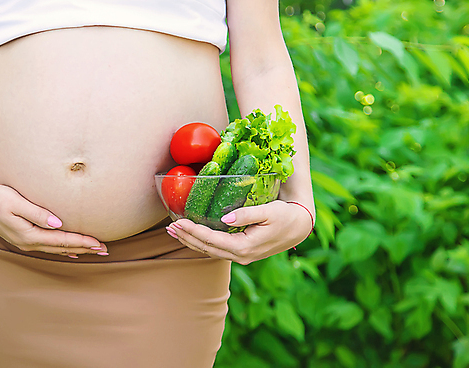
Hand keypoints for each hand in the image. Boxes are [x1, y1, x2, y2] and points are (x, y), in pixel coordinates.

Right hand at [0, 184, 107, 257]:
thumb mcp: (15, 201)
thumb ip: (37, 212)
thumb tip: (58, 222)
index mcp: (29, 234)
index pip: (62, 240)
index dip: (82, 241)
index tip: (99, 243)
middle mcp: (28, 242)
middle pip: (62, 248)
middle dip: (84, 248)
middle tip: (105, 250)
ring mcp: (25, 242)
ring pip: (57, 249)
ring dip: (76, 249)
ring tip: (94, 251)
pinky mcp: (24, 237)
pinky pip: (48, 247)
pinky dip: (63, 250)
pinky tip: (71, 252)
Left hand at [165, 200, 311, 263]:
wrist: (299, 227)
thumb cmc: (285, 216)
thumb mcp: (268, 212)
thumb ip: (246, 214)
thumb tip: (224, 218)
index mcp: (245, 248)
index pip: (211, 240)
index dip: (193, 231)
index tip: (178, 222)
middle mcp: (240, 256)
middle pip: (206, 248)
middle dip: (186, 237)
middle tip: (169, 227)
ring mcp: (240, 257)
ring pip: (209, 251)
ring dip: (190, 241)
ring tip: (174, 231)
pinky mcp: (240, 252)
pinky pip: (215, 249)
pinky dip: (201, 242)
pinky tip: (191, 235)